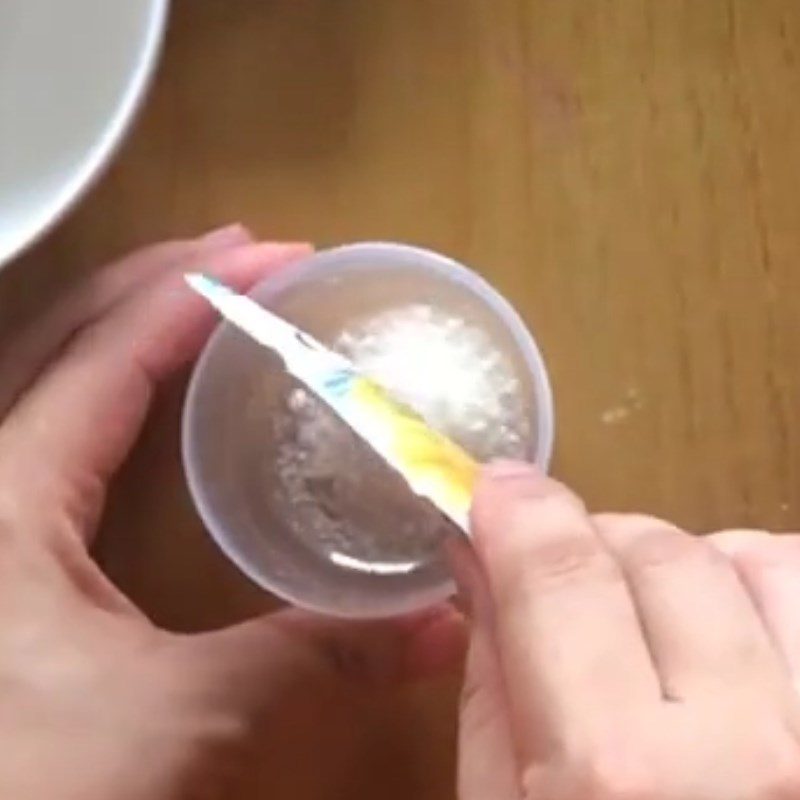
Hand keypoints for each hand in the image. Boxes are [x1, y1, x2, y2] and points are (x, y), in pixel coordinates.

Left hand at [0, 226, 463, 799]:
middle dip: (155, 281)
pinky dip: (105, 393)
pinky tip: (147, 408)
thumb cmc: (36, 784)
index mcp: (5, 498)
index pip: (109, 357)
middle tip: (243, 257)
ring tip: (201, 303)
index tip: (278, 257)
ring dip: (124, 326)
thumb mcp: (179, 721)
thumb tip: (442, 625)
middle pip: (60, 338)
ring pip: (43, 378)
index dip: (197, 295)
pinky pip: (48, 433)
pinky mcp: (2, 555)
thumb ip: (311, 659)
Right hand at [457, 462, 799, 798]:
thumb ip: (491, 676)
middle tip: (571, 585)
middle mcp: (739, 740)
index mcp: (613, 768)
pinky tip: (731, 632)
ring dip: (689, 565)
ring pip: (752, 557)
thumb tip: (482, 557)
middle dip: (599, 545)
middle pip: (658, 553)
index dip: (522, 513)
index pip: (561, 580)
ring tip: (661, 620)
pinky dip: (760, 586)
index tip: (499, 486)